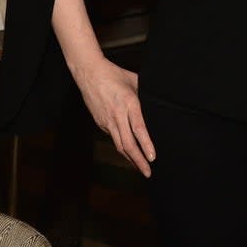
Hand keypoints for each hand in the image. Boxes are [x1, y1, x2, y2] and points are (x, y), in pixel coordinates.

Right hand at [72, 57, 155, 176]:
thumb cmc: (114, 74)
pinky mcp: (100, 122)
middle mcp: (118, 115)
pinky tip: (129, 153)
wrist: (89, 73)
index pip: (139, 129)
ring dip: (130, 158)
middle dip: (139, 160)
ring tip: (141, 168)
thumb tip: (156, 102)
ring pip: (119, 144)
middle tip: (148, 172)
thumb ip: (144, 94)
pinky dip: (122, 147)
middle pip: (128, 143)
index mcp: (129, 103)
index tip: (153, 157)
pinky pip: (113, 138)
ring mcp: (107, 120)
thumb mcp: (134, 80)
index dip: (146, 144)